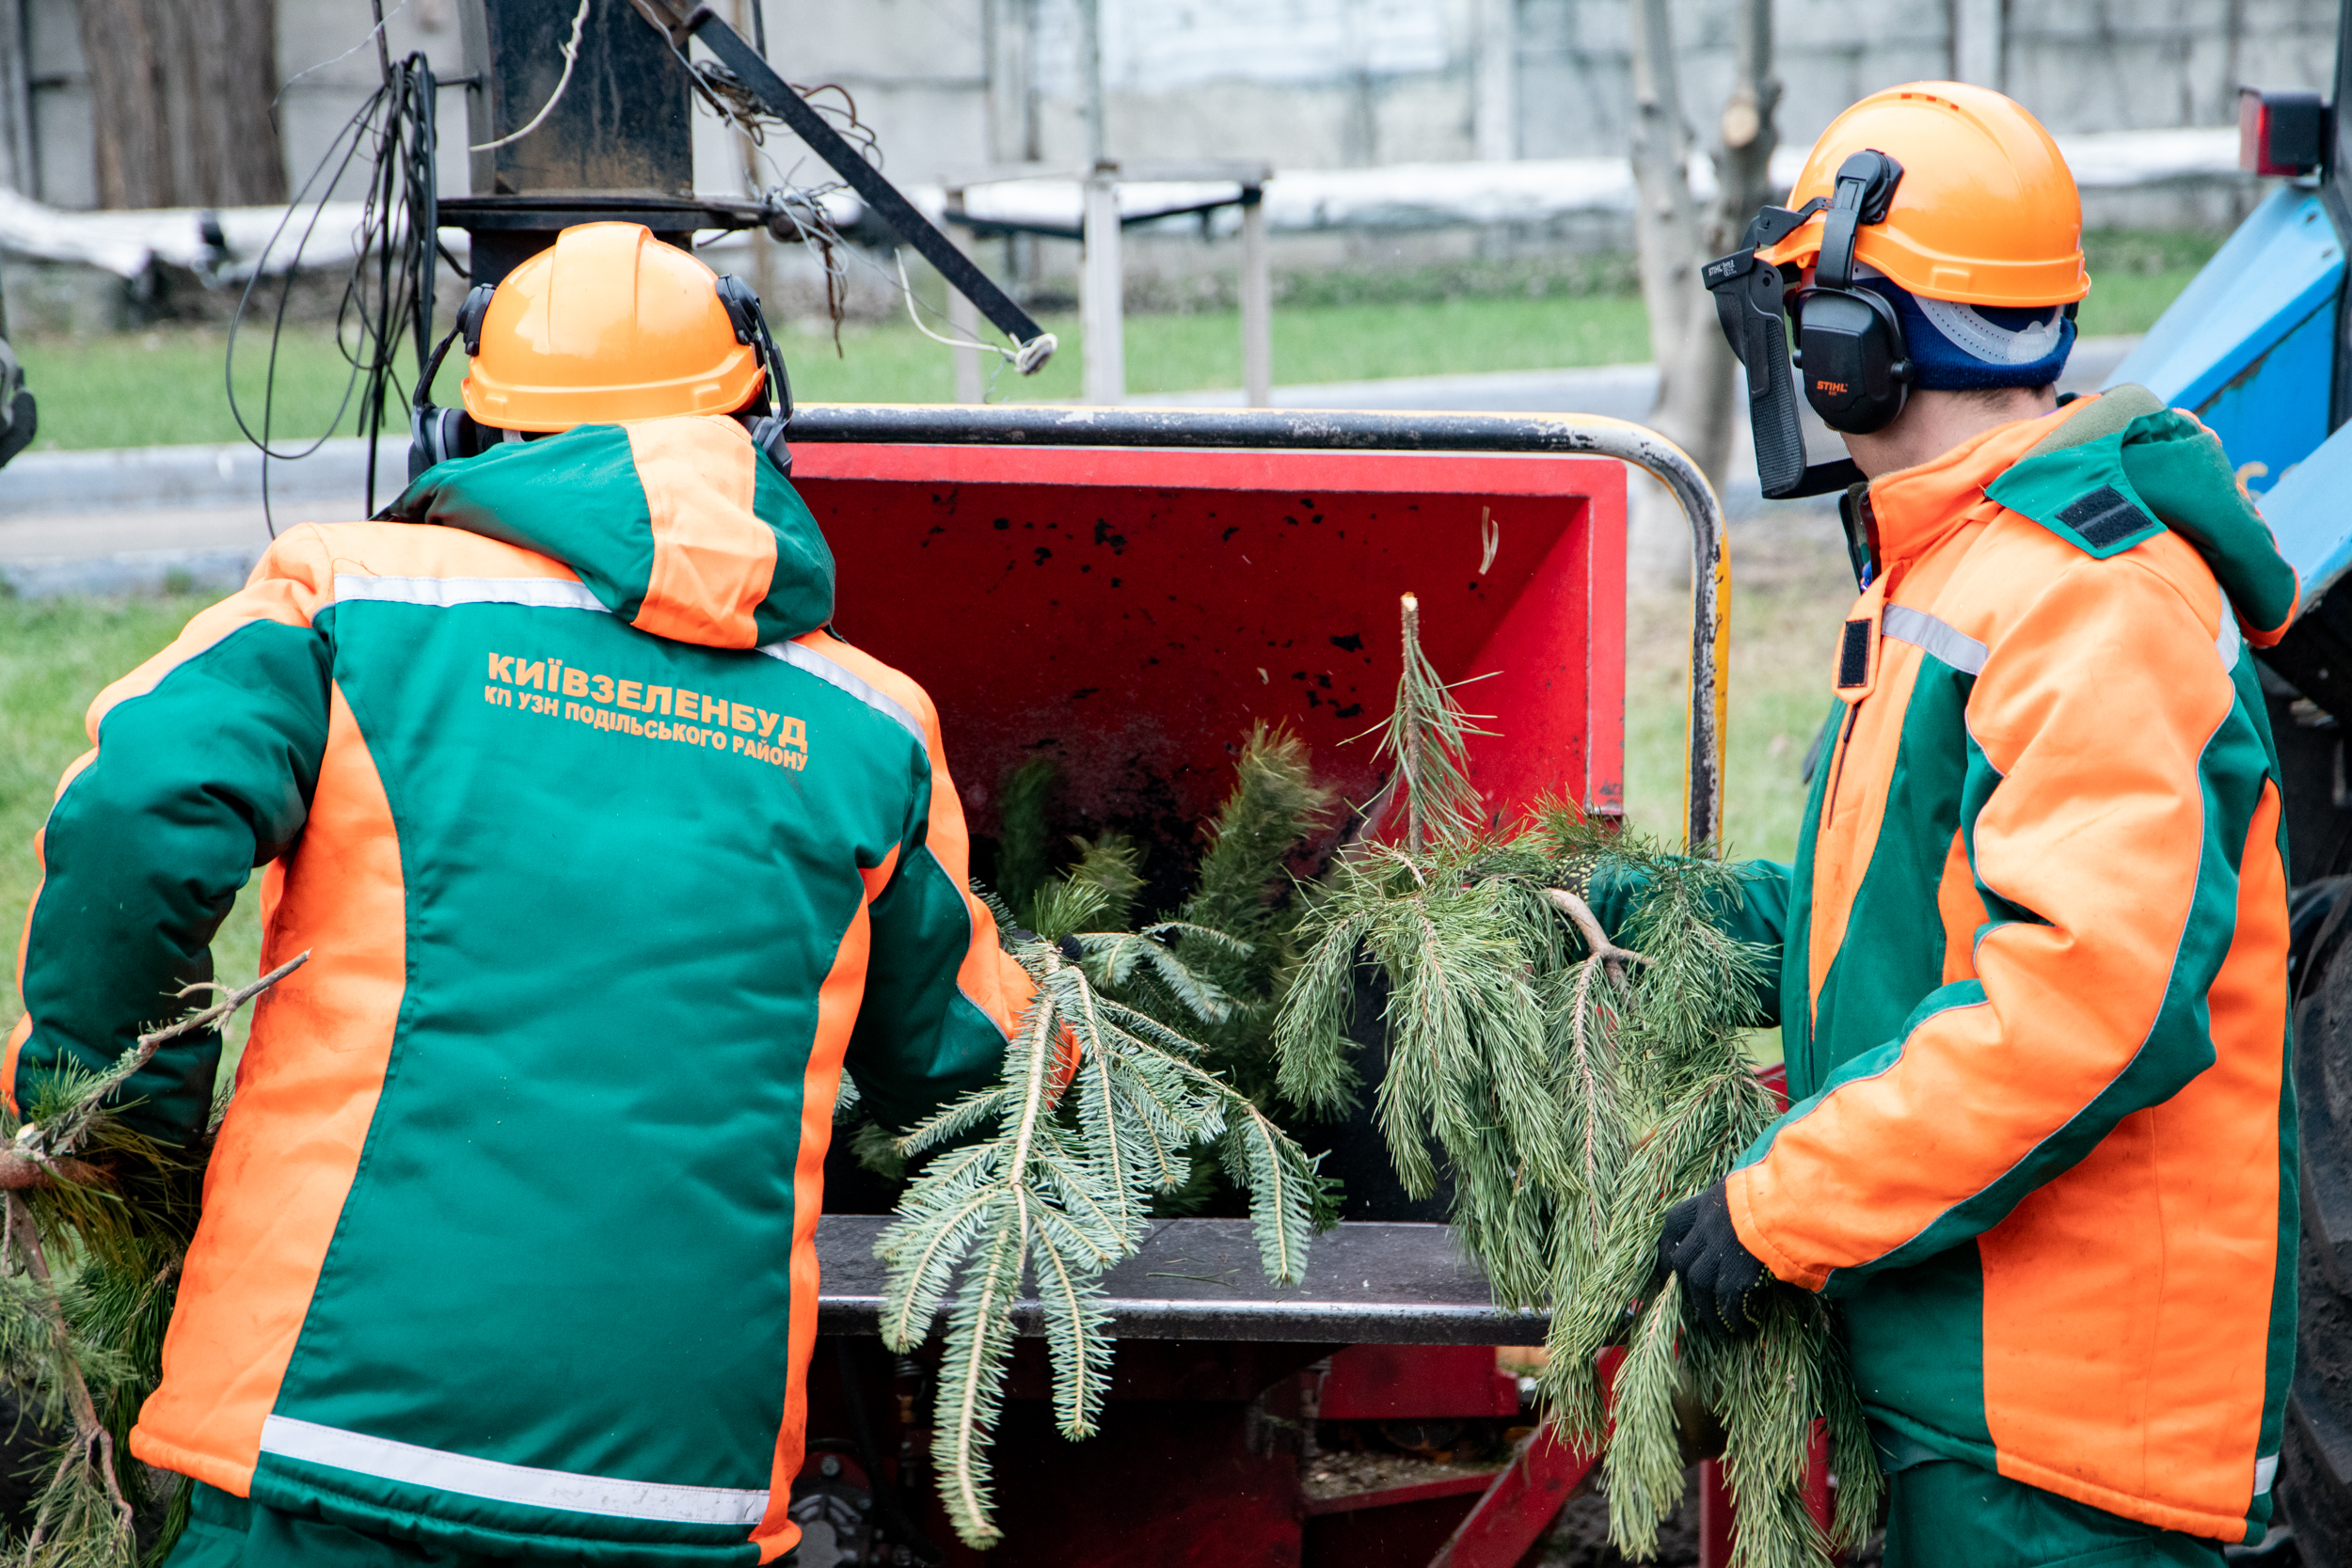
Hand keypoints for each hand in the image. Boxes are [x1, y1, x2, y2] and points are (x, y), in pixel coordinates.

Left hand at [1656, 1180, 1772, 1337]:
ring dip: (1706, 1309)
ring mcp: (1718, 1252)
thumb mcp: (1748, 1192)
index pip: (1674, 1223)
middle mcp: (1706, 1227)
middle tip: (1695, 1301)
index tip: (1667, 1264)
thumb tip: (1741, 1227)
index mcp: (1708, 1203)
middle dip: (1685, 1283)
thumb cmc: (1779, 1194)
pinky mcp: (1736, 1273)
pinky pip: (1728, 1302)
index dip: (1667, 1245)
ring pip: (1699, 1286)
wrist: (1793, 1203)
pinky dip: (1733, 1318)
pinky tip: (1743, 1327)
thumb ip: (1736, 1208)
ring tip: (1719, 1327)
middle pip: (1682, 1260)